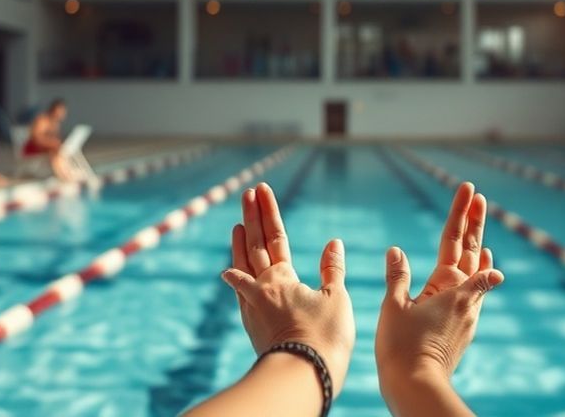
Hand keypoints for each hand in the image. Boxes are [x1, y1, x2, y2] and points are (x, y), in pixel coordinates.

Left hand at [221, 183, 355, 395]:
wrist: (301, 376)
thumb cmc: (324, 338)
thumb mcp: (335, 298)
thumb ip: (333, 269)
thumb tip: (334, 242)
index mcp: (284, 276)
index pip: (275, 235)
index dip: (268, 211)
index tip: (261, 189)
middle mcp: (263, 286)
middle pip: (254, 244)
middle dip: (251, 216)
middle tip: (246, 193)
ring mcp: (253, 305)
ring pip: (243, 265)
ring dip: (240, 243)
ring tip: (237, 224)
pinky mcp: (252, 324)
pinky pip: (241, 292)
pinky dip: (235, 278)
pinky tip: (229, 272)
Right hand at [375, 182, 503, 393]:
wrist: (417, 387)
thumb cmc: (402, 348)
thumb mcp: (395, 307)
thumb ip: (398, 276)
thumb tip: (396, 250)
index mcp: (448, 285)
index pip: (454, 239)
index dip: (462, 213)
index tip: (469, 190)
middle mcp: (465, 295)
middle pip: (471, 249)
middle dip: (474, 220)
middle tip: (478, 195)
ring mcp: (467, 311)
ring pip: (474, 269)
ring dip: (476, 244)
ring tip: (482, 224)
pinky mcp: (463, 327)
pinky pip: (475, 290)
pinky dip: (480, 274)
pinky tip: (485, 269)